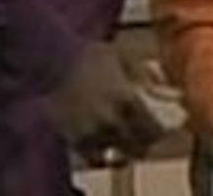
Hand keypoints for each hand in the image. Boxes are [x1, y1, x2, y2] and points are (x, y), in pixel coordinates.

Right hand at [45, 40, 163, 166]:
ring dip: (120, 151)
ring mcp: (92, 133)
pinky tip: (100, 143)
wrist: (51, 61)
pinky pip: (92, 157)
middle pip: (137, 150)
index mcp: (127, 101)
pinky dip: (99, 154)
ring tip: (120, 143)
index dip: (158, 133)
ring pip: (114, 157)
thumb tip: (161, 87)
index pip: (153, 131)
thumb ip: (143, 74)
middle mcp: (111, 122)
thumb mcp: (122, 57)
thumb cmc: (87, 55)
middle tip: (143, 140)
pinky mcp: (73, 139)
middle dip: (142, 146)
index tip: (159, 130)